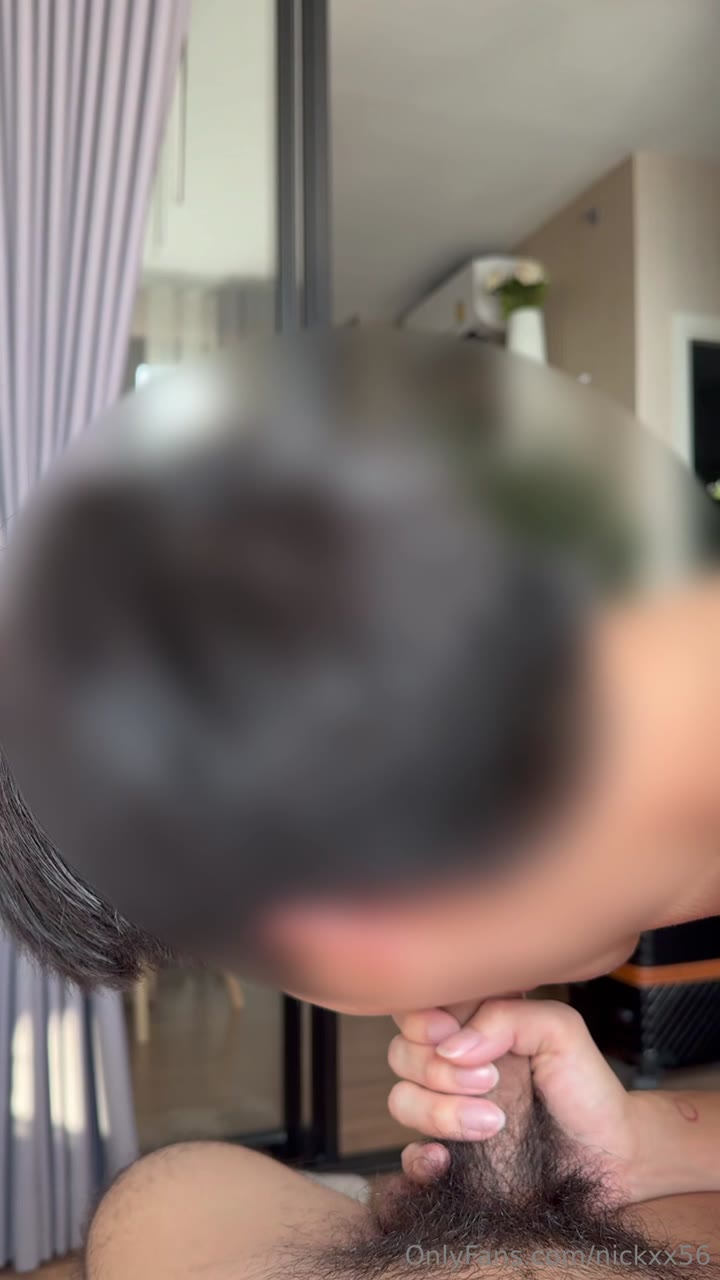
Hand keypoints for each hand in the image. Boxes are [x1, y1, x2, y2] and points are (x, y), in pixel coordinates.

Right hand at [388, 998, 648, 1201]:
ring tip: (493, 1122)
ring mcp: (447, 1112)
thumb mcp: (560, 1030)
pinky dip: (419, 1158)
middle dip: (437, 1068)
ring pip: (400, 1099)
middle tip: (490, 1081)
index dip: (423, 1019)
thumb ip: (506, 1019)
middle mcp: (454, 1065)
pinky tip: (447, 1159)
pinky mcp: (451, 1160)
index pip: (418, 1008)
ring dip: (438, 1111)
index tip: (449, 1031)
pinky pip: (408, 1157)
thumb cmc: (587, 1089)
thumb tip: (450, 1046)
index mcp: (475, 1025)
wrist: (613, 1159)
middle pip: (401, 1053)